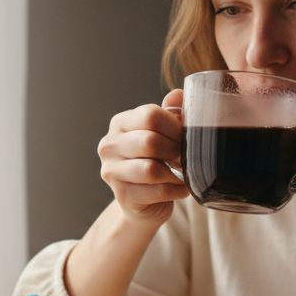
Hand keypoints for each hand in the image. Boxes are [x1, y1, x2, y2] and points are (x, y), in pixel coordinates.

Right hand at [97, 89, 189, 224]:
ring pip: (152, 170)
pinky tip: (181, 188)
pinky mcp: (122, 196)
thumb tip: (178, 95)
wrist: (143, 200)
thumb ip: (171, 113)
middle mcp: (109, 145)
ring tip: (185, 173)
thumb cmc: (156, 160)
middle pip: (150, 142)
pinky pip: (157, 191)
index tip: (186, 136)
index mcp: (120, 123)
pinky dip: (176, 190)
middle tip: (186, 157)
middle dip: (176, 150)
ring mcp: (112, 171)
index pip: (149, 116)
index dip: (175, 126)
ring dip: (176, 172)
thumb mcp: (163, 133)